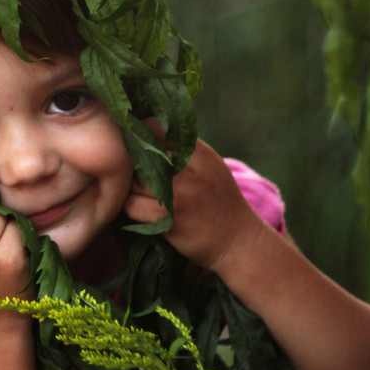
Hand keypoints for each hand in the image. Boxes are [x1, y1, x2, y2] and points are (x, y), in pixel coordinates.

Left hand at [124, 120, 264, 272]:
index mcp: (199, 153)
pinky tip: (141, 209)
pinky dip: (131, 207)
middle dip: (132, 165)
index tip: (136, 143)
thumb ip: (181, 147)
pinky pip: (131, 206)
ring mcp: (178, 196)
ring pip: (132, 182)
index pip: (155, 128)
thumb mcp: (209, 165)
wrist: (239, 241)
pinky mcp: (168, 221)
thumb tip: (144, 128)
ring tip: (139, 192)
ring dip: (130, 188)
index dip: (141, 134)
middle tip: (134, 173)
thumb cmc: (219, 199)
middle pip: (140, 156)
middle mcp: (189, 171)